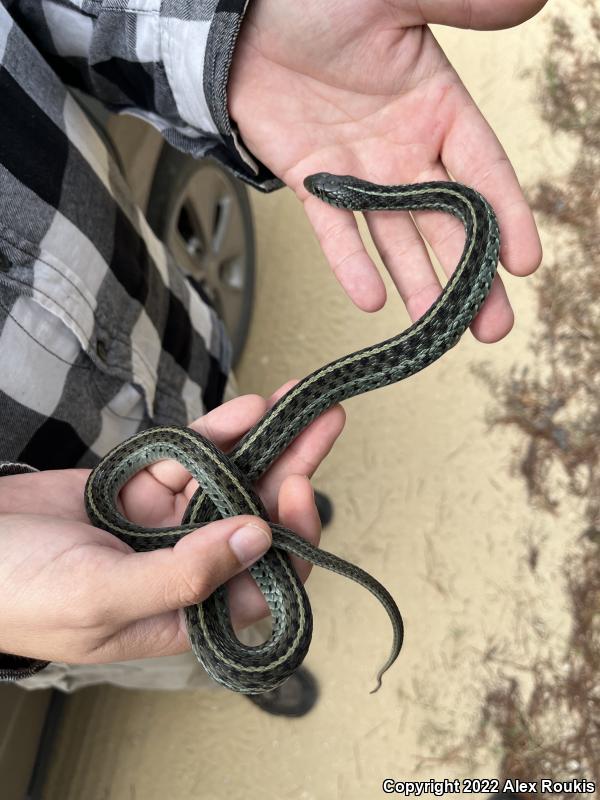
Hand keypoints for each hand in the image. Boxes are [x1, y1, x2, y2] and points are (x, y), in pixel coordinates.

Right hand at [0, 385, 344, 663]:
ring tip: (302, 401)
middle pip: (256, 518)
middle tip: (325, 424)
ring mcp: (166, 523)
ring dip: (265, 441)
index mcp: (183, 614)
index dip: (290, 539)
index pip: (260, 583)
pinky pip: (191, 456)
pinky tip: (248, 410)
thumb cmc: (15, 592)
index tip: (299, 491)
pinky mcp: (145, 486)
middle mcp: (185, 568)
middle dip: (294, 470)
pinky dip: (217, 433)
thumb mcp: (100, 595)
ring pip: (229, 479)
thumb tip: (256, 540)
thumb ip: (184, 574)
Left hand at [229, 0, 545, 341]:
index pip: (483, 170)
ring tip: (436, 328)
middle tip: (490, 325)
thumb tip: (533, 3)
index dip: (506, 217)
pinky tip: (371, 298)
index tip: (524, 264)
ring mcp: (358, 169)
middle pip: (447, 221)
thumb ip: (459, 7)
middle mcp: (403, 147)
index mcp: (436, 104)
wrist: (242, 15)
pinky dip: (350, 263)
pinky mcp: (312, 181)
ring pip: (396, 236)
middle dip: (470, 275)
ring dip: (418, 283)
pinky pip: (334, 229)